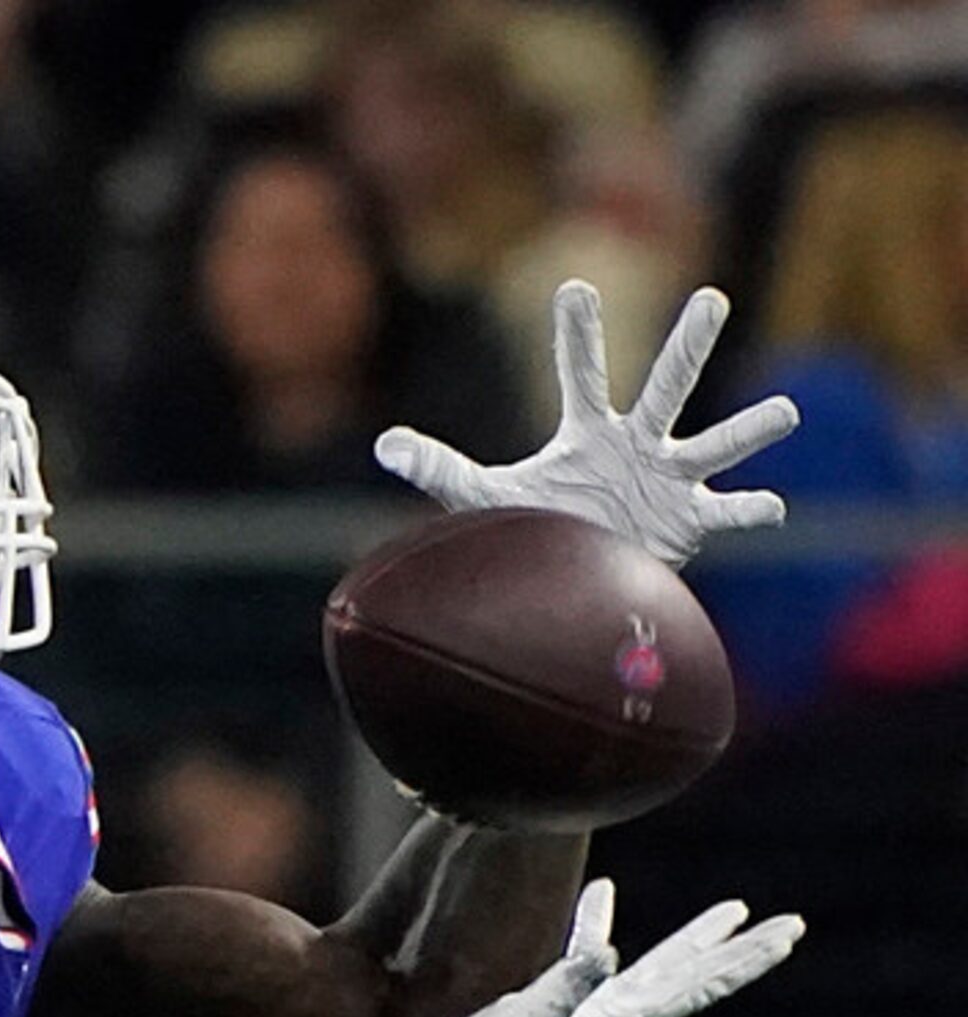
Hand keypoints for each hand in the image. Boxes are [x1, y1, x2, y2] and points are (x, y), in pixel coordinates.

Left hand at [375, 280, 798, 565]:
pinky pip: (731, 512)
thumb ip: (439, 469)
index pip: (582, 376)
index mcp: (591, 434)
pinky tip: (774, 506)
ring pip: (716, 445)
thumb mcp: (482, 497)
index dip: (577, 336)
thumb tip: (385, 444)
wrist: (577, 574)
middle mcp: (638, 445)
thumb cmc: (540, 524)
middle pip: (668, 386)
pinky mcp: (692, 519)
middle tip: (712, 297)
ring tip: (786, 412)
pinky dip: (752, 511)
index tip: (574, 287)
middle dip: (689, 345)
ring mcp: (670, 479)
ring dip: (749, 431)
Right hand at [407, 879, 804, 1016]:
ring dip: (698, 939)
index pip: (697, 984)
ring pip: (662, 966)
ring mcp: (598, 1012)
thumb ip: (564, 986)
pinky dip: (599, 923)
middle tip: (792, 924)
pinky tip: (602, 893)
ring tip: (733, 911)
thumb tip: (604, 949)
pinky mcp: (565, 1003)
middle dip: (743, 950)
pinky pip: (593, 955)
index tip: (783, 937)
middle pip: (697, 975)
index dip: (741, 961)